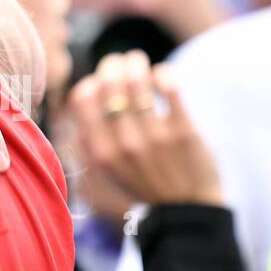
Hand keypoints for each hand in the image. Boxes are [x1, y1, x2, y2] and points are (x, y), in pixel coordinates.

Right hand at [67, 50, 222, 205]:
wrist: (187, 209)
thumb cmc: (144, 178)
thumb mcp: (109, 165)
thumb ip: (91, 133)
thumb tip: (85, 88)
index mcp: (101, 152)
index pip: (83, 99)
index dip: (91, 82)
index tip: (101, 80)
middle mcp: (124, 144)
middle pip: (109, 86)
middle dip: (113, 65)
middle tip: (120, 61)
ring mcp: (155, 139)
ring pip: (137, 83)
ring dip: (136, 64)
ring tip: (137, 61)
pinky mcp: (184, 133)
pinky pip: (169, 89)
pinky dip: (163, 74)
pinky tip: (162, 75)